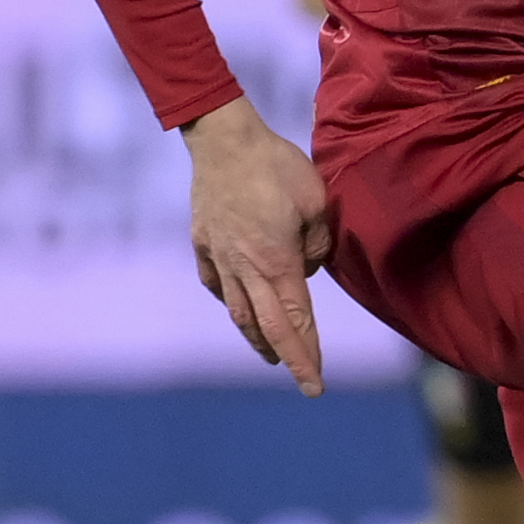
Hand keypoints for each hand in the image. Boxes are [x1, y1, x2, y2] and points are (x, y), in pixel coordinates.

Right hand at [184, 97, 334, 393]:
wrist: (224, 139)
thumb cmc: (277, 166)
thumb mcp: (318, 203)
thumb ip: (320, 245)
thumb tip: (309, 269)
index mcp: (276, 261)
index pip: (297, 320)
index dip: (308, 354)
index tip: (316, 383)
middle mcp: (244, 268)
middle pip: (268, 327)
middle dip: (290, 359)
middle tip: (306, 384)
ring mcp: (219, 257)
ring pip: (238, 311)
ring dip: (258, 338)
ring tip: (272, 356)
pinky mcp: (203, 243)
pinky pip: (216, 284)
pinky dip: (230, 301)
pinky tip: (238, 309)